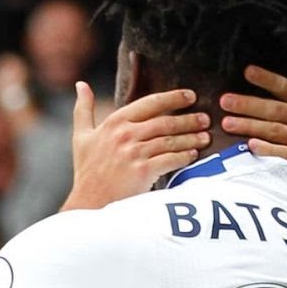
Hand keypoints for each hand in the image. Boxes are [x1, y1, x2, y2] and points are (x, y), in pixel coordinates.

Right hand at [63, 82, 209, 209]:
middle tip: (205, 118)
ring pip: (171, 141)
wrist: (89, 203)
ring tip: (205, 136)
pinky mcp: (143, 171)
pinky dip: (185, 156)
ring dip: (191, 138)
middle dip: (189, 119)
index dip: (173, 98)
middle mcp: (125, 135)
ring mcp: (134, 153)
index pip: (150, 103)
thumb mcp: (81, 136)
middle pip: (165, 122)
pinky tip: (193, 155)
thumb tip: (81, 84)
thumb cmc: (87, 171)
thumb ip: (83, 108)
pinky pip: (171, 159)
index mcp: (114, 122)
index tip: (190, 96)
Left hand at [220, 55, 286, 168]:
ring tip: (226, 124)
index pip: (284, 86)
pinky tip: (250, 146)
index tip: (246, 70)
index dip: (266, 78)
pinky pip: (283, 154)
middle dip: (248, 104)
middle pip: (275, 109)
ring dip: (250, 126)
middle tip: (223, 101)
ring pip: (275, 130)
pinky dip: (267, 149)